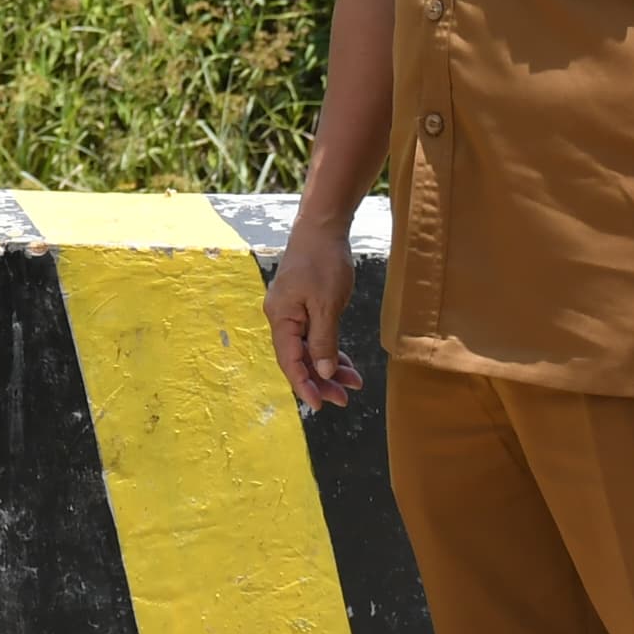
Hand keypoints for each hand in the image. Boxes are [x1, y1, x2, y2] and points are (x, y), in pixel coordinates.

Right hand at [265, 209, 367, 411]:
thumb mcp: (327, 304)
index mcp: (281, 318)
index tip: (320, 406)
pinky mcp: (303, 306)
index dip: (304, 385)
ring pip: (308, 349)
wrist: (322, 228)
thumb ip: (324, 340)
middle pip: (299, 358)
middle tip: (344, 399)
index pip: (290, 361)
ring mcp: (292, 312)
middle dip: (321, 381)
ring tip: (352, 384)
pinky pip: (314, 336)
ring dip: (328, 368)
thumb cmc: (323, 261)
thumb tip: (323, 373)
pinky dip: (329, 350)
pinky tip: (344, 363)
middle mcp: (282, 318)